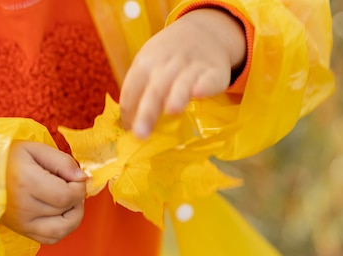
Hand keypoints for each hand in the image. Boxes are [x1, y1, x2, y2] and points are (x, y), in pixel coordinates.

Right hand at [0, 141, 87, 243]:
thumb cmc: (6, 158)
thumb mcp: (34, 149)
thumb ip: (62, 162)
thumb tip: (83, 178)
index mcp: (27, 182)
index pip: (68, 196)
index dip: (80, 188)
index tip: (75, 178)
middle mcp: (24, 207)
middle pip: (67, 212)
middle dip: (77, 198)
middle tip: (70, 185)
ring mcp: (22, 223)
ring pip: (62, 230)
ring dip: (73, 217)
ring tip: (69, 201)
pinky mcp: (21, 231)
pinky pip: (50, 239)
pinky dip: (62, 229)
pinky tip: (60, 214)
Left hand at [120, 8, 246, 137]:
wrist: (203, 33)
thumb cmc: (167, 58)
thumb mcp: (148, 66)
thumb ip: (139, 92)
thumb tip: (128, 127)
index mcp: (144, 64)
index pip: (131, 91)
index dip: (129, 113)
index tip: (129, 133)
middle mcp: (166, 65)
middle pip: (154, 90)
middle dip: (146, 113)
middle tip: (140, 135)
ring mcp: (191, 67)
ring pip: (181, 83)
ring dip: (176, 97)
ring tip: (171, 111)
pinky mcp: (213, 72)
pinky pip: (208, 79)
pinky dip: (204, 85)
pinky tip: (198, 93)